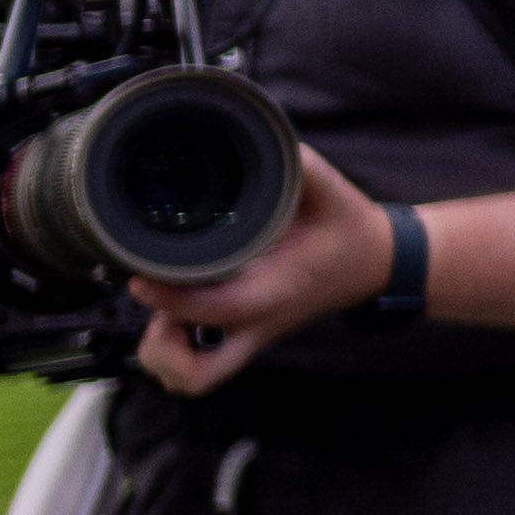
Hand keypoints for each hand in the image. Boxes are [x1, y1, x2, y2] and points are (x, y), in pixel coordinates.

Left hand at [131, 151, 393, 397]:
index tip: (139, 279)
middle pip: (196, 375)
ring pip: (192, 379)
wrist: (376, 262)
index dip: (171, 300)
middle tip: (155, 306)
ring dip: (165, 353)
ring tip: (163, 310)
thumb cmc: (347, 228)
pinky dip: (175, 351)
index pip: (216, 309)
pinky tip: (174, 314)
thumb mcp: (326, 187)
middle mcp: (258, 324)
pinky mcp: (243, 336)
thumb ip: (291, 164)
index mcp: (275, 291)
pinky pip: (198, 366)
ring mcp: (250, 337)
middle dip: (162, 349)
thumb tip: (257, 135)